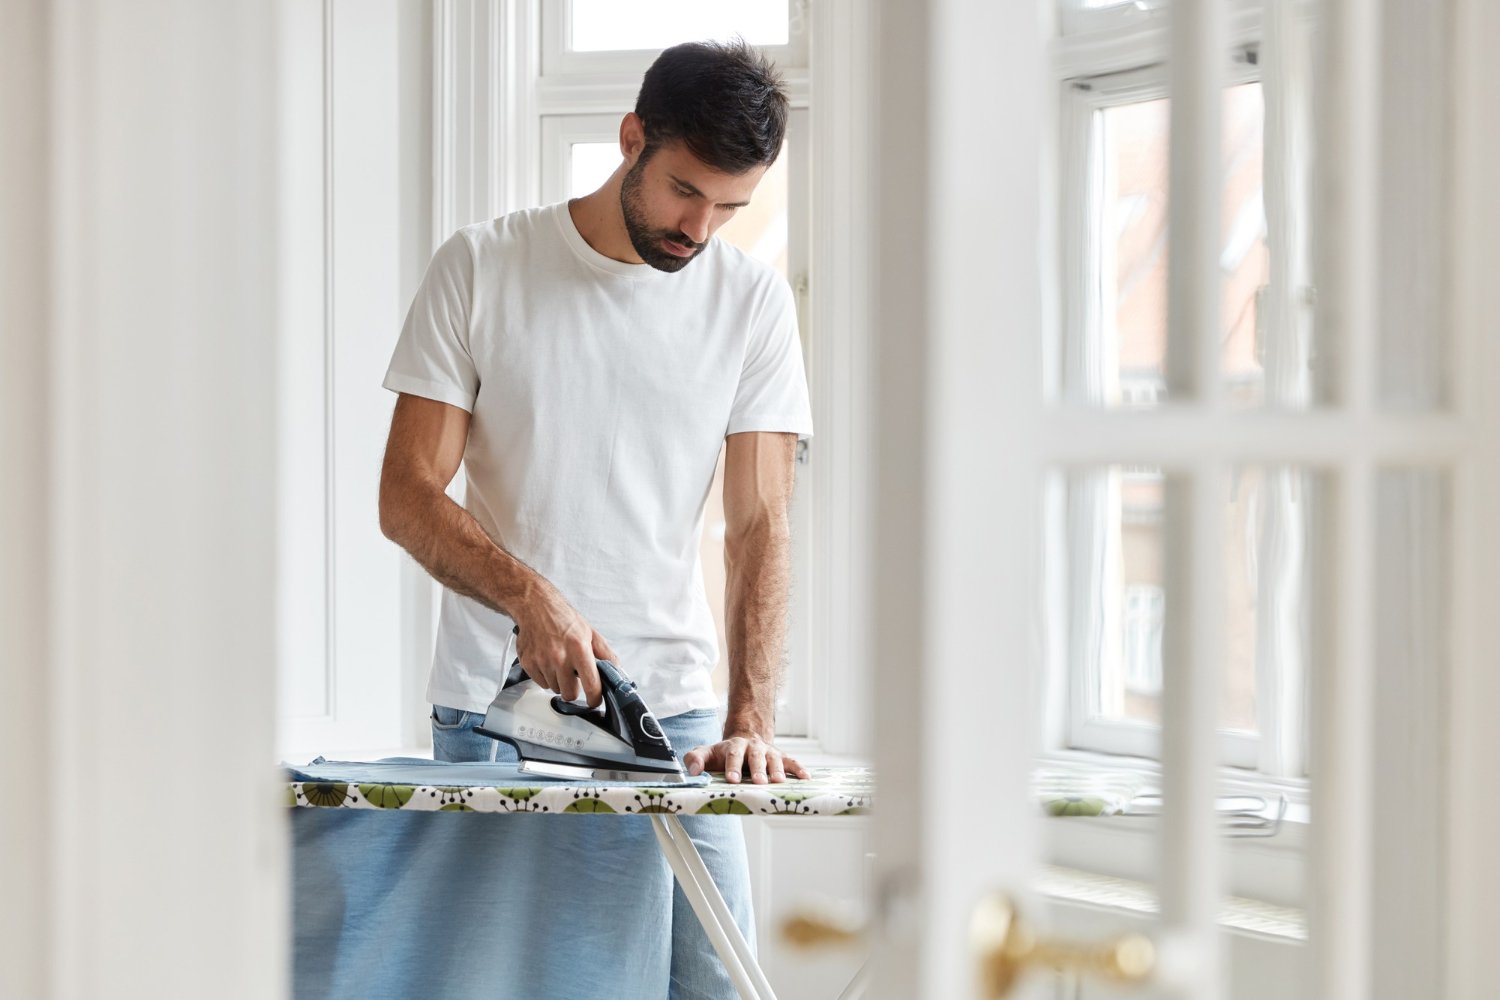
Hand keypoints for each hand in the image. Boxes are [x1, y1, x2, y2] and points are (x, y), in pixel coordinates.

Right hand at [512, 590, 617, 707]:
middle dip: (574, 690)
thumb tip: (616, 669)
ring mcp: (542, 661)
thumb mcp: (590, 632)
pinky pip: (541, 683)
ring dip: (559, 681)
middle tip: (574, 678)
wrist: (536, 607)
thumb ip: (605, 653)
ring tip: (559, 663)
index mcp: (579, 649)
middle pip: (570, 693)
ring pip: (555, 688)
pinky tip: (547, 662)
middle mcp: (560, 657)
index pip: (591, 684)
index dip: (595, 698)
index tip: (594, 701)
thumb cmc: (563, 618)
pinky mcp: (528, 663)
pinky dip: (545, 677)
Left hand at [683, 732, 809, 783]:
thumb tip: (692, 771)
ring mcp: (768, 752)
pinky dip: (798, 769)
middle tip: (758, 781)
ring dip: (776, 770)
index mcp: (734, 746)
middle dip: (757, 769)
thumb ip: (695, 759)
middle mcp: (752, 747)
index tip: (731, 779)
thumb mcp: (706, 753)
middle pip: (755, 756)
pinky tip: (805, 778)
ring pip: (774, 758)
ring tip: (778, 782)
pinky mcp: (781, 757)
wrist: (745, 739)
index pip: (733, 755)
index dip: (732, 766)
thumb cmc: (724, 754)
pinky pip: (791, 762)